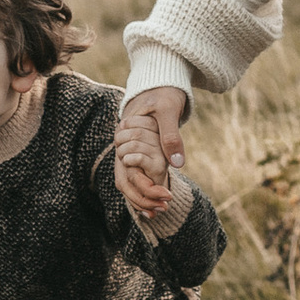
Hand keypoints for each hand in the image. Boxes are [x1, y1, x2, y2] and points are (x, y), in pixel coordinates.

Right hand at [115, 88, 188, 224]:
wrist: (158, 85)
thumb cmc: (162, 95)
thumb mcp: (168, 111)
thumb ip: (170, 136)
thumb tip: (177, 164)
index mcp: (125, 136)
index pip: (129, 172)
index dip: (146, 188)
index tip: (165, 198)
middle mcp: (122, 148)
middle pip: (125, 183)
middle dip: (143, 200)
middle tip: (163, 210)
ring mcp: (128, 152)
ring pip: (128, 184)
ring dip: (142, 200)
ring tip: (159, 213)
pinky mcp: (136, 154)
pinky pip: (136, 177)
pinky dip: (144, 192)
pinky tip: (156, 206)